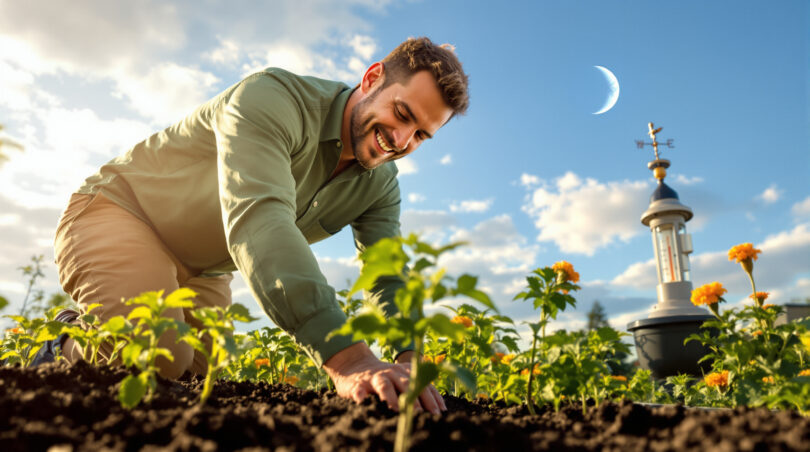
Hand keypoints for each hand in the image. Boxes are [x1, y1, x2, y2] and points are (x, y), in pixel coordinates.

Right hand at [322, 342, 445, 413]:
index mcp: (405, 372)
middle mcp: (392, 373)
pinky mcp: (358, 384)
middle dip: (416, 399)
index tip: (440, 412)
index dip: (432, 398)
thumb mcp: (401, 378)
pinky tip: (362, 401)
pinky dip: (361, 396)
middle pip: (406, 384)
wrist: (355, 365)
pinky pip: (359, 390)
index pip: (422, 384)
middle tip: (421, 414)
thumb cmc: (384, 377)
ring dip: (391, 397)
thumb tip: (439, 408)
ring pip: (385, 385)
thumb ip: (417, 387)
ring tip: (396, 409)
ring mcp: (375, 377)